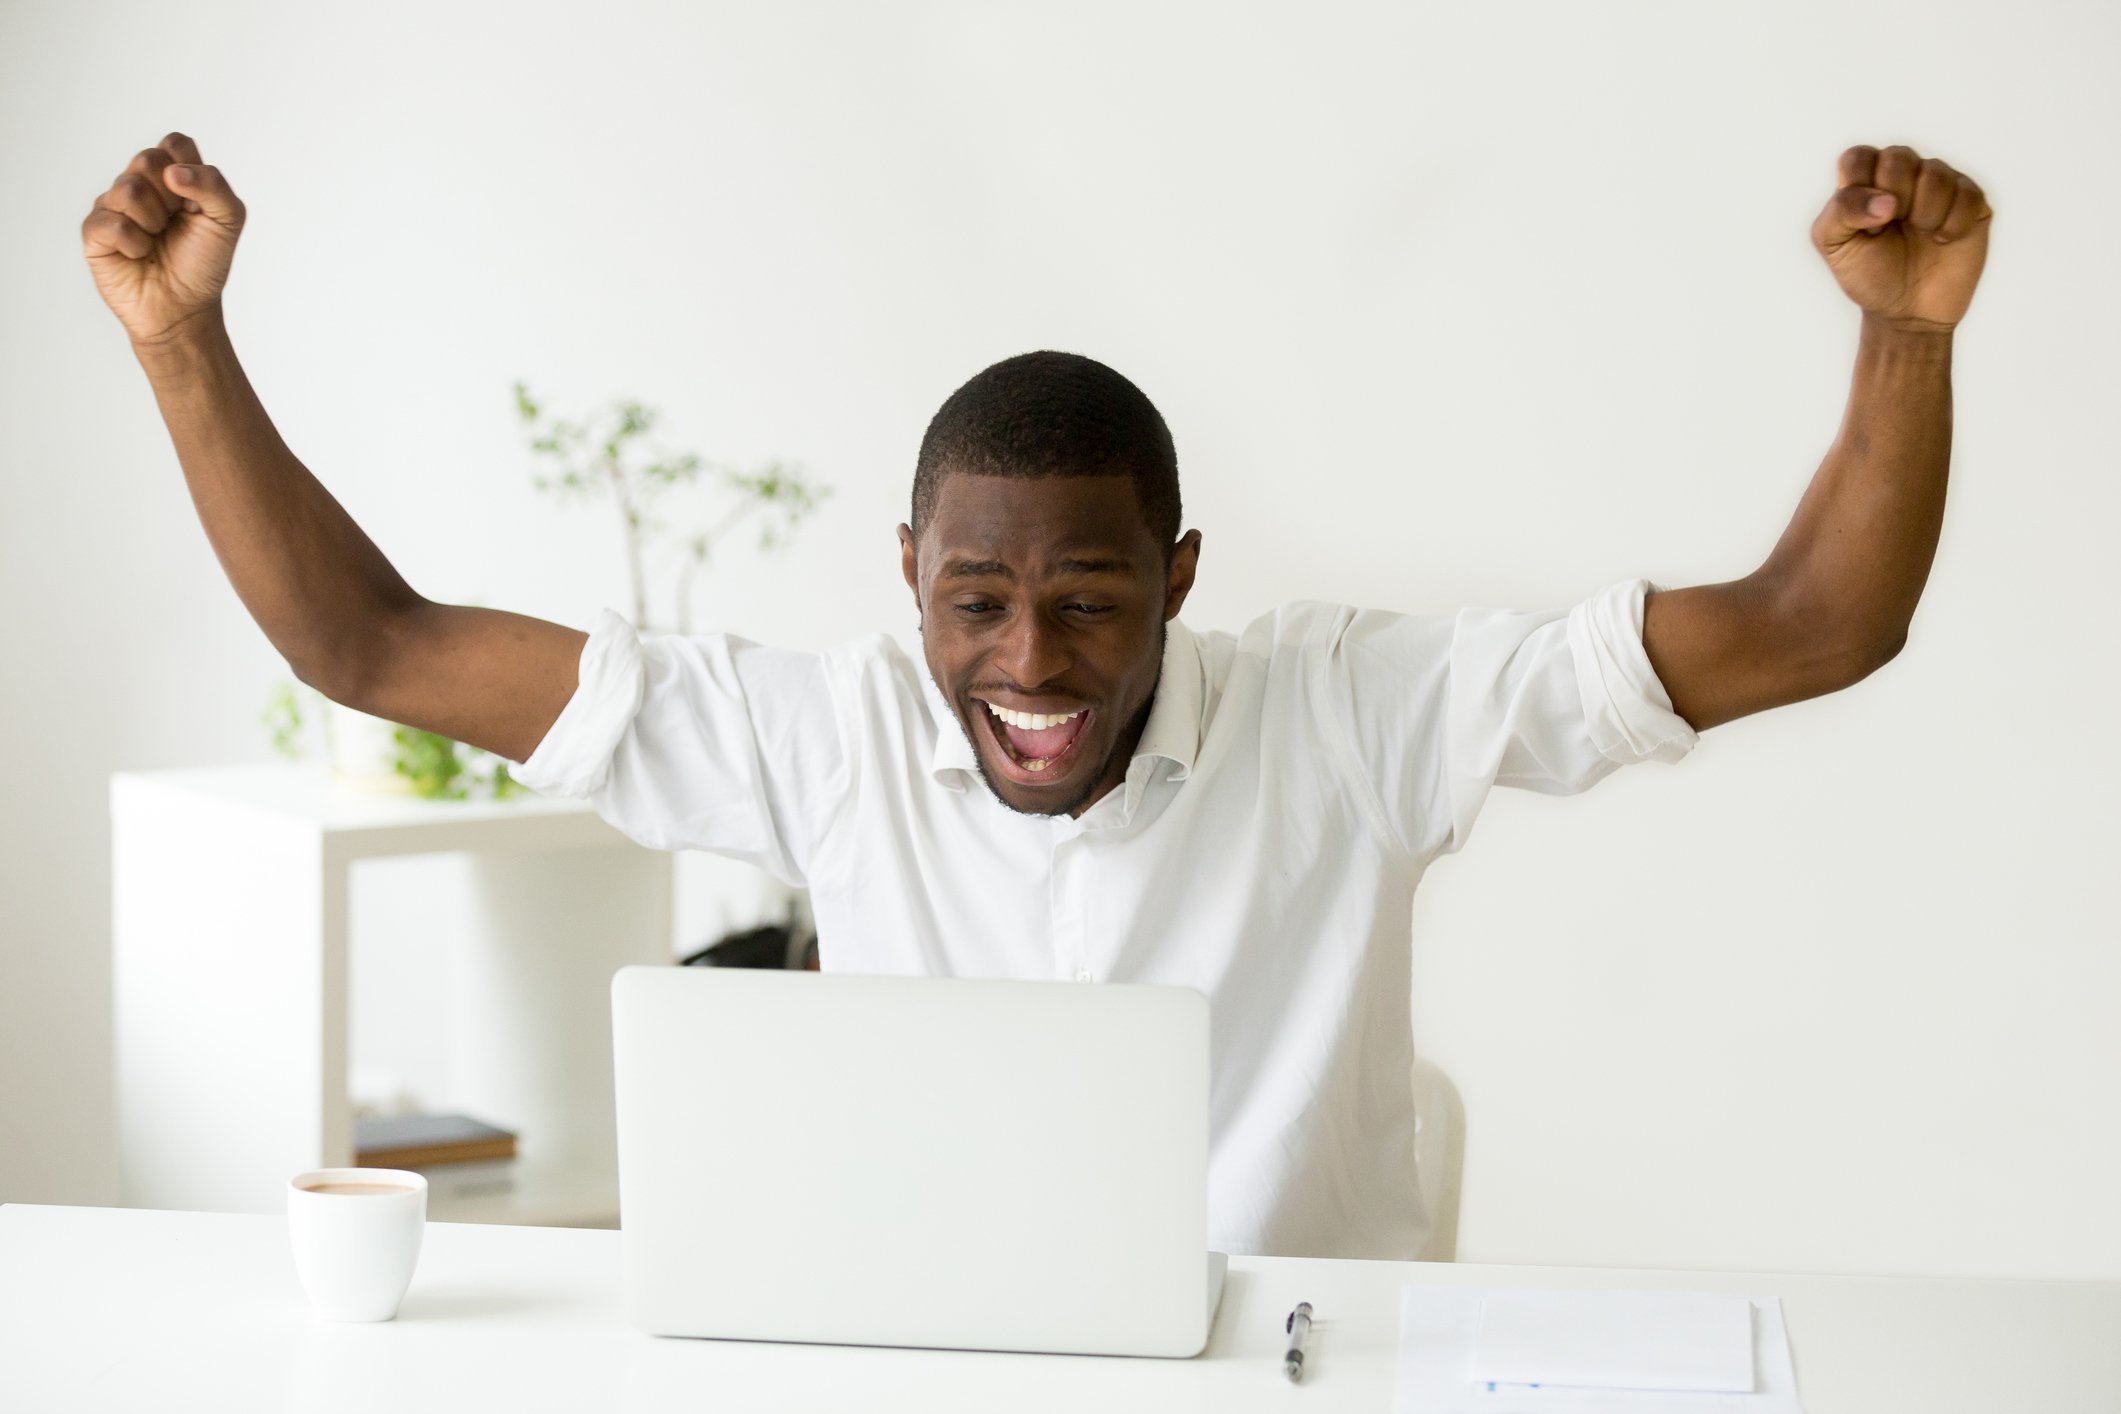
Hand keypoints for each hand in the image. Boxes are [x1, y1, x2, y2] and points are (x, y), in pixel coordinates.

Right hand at [81, 132, 246, 347]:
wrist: (185, 308)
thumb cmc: (204, 264)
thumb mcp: (228, 221)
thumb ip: (214, 185)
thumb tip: (174, 171)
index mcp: (172, 178)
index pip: (174, 143)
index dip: (186, 166)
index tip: (194, 201)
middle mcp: (140, 186)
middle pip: (148, 159)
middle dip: (171, 197)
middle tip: (175, 223)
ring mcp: (114, 206)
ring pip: (128, 188)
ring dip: (154, 222)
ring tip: (157, 241)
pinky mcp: (95, 232)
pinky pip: (112, 223)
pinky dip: (135, 243)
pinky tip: (139, 255)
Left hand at [1811, 144, 1992, 333]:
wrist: (1907, 310)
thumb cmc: (1869, 275)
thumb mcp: (1834, 246)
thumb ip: (1840, 212)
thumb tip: (1886, 201)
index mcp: (1865, 182)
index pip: (1858, 157)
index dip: (1858, 188)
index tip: (1863, 225)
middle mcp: (1903, 177)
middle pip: (1897, 157)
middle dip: (1892, 198)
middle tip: (1890, 229)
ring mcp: (1939, 186)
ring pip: (1935, 172)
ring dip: (1923, 212)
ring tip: (1919, 235)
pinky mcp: (1970, 201)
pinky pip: (1966, 194)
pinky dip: (1951, 223)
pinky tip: (1942, 240)